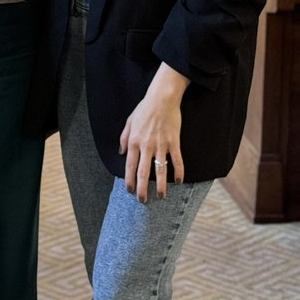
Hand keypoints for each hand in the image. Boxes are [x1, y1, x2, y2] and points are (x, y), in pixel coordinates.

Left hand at [119, 64, 189, 201]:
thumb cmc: (144, 109)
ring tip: (162, 197)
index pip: (129, 166)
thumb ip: (123, 138)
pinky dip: (179, 172)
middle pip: (143, 172)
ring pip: (160, 170)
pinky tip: (179, 181)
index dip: (129, 180)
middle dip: (143, 189)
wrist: (161, 98)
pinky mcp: (174, 141)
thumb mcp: (128, 122)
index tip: (130, 191)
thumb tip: (120, 153)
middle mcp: (146, 146)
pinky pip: (177, 160)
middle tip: (143, 201)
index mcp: (133, 141)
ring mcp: (161, 145)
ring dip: (161, 186)